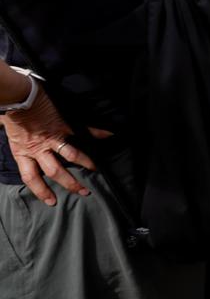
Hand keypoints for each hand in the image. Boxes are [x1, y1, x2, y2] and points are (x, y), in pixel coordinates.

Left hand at [2, 89, 107, 204]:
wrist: (17, 97)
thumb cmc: (9, 113)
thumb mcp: (8, 134)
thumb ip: (15, 141)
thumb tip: (15, 139)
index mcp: (22, 152)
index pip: (31, 178)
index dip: (41, 191)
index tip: (52, 201)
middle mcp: (38, 148)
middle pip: (55, 171)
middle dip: (70, 183)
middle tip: (83, 191)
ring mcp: (52, 137)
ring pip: (71, 155)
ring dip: (85, 163)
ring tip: (95, 170)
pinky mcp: (62, 124)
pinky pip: (81, 130)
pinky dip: (96, 132)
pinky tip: (109, 135)